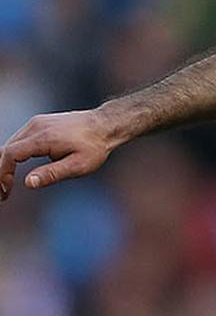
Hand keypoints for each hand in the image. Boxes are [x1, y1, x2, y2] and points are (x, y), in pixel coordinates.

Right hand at [0, 109, 120, 200]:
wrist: (106, 124)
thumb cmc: (95, 147)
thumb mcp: (78, 165)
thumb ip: (52, 174)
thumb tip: (28, 183)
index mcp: (43, 137)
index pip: (10, 154)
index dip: (2, 173)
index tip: (4, 191)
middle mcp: (36, 126)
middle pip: (6, 149)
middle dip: (1, 171)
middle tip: (3, 193)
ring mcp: (37, 123)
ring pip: (11, 144)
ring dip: (5, 163)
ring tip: (7, 185)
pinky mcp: (40, 123)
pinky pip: (19, 139)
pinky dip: (14, 154)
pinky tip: (15, 169)